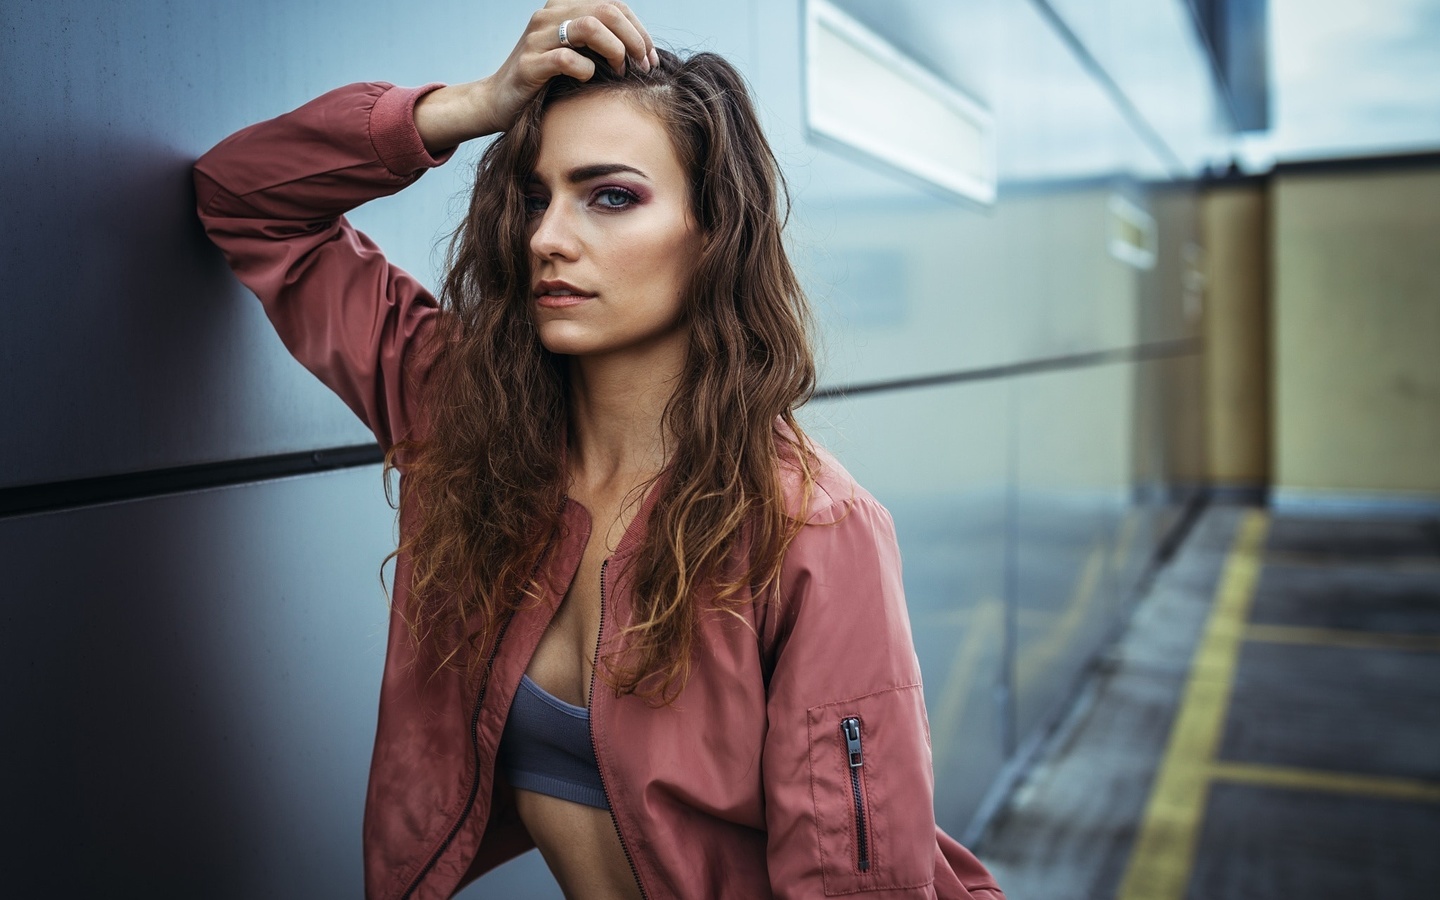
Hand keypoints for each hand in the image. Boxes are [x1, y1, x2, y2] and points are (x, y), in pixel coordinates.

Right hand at [414, 1, 657, 152]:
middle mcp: (549, 16)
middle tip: (642, 67)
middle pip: (606, 11)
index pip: (613, 4)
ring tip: (619, 72)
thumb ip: (599, 45)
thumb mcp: (574, 55)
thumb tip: (642, 50)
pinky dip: (585, 70)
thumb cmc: (543, 83)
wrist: (497, 102)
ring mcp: (536, 38)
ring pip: (589, 27)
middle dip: (633, 39)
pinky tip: (588, 80)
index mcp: (563, 9)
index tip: (650, 58)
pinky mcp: (528, 65)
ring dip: (614, 50)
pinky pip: (566, 59)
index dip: (639, 30)